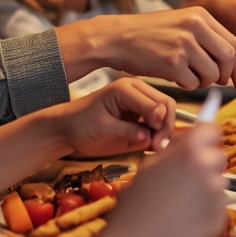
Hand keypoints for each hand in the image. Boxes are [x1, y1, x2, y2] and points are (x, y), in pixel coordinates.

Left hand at [56, 78, 176, 155]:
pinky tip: (152, 146)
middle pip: (167, 105)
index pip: (156, 103)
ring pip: (167, 115)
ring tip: (155, 147)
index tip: (155, 141)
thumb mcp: (102, 127)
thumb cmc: (80, 124)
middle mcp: (138, 92)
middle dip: (166, 126)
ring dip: (165, 132)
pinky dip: (159, 135)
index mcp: (127, 89)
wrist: (68, 130)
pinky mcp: (140, 118)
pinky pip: (158, 125)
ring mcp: (141, 105)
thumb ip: (127, 130)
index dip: (161, 122)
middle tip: (158, 146)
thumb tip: (149, 136)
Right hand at [98, 6, 235, 90]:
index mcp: (200, 15)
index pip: (232, 43)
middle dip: (226, 75)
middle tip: (220, 83)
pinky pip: (192, 83)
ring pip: (211, 74)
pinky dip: (187, 85)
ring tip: (189, 75)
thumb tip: (232, 60)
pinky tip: (175, 76)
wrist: (116, 37)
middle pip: (227, 58)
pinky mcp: (171, 63)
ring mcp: (183, 45)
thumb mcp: (181, 23)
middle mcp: (194, 27)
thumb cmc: (149, 34)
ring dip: (204, 81)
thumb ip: (206, 37)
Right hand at [101, 123, 227, 236]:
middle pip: (218, 156)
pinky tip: (184, 219)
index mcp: (189, 152)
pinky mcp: (219, 217)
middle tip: (183, 179)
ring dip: (205, 188)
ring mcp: (217, 196)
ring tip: (179, 203)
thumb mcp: (148, 166)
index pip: (213, 130)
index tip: (200, 144)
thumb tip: (192, 137)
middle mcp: (208, 170)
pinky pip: (216, 206)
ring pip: (218, 182)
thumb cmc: (134, 205)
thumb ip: (174, 148)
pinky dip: (205, 210)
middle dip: (205, 164)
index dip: (205, 136)